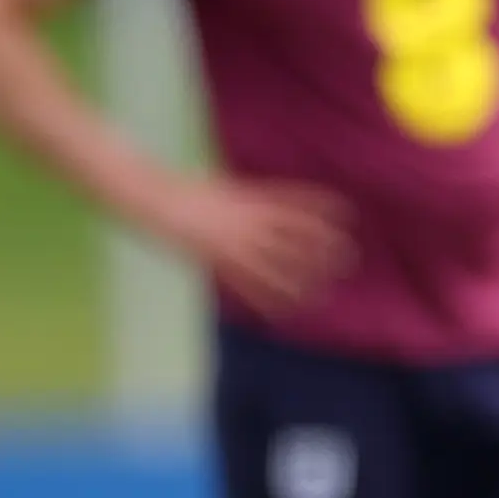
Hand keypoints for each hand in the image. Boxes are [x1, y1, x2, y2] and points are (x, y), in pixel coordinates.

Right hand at [154, 174, 354, 317]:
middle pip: (294, 233)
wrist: (150, 197)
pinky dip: (266, 298)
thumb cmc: (181, 190)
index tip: (346, 212)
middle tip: (348, 256)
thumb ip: (241, 196)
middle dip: (322, 246)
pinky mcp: (216, 261)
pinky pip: (247, 284)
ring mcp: (233, 241)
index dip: (321, 205)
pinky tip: (282, 311)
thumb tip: (251, 200)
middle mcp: (247, 218)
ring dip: (300, 278)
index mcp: (249, 196)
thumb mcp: (218, 186)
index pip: (294, 200)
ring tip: (321, 291)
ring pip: (276, 264)